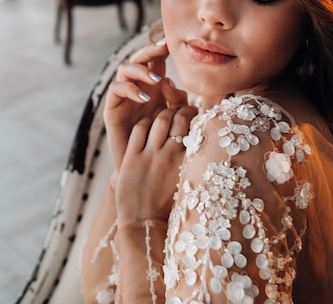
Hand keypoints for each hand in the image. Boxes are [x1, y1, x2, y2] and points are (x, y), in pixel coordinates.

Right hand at [104, 40, 188, 167]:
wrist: (143, 165)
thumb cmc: (162, 142)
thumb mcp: (175, 119)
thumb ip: (178, 101)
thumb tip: (172, 84)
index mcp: (153, 85)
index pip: (156, 60)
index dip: (162, 49)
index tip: (173, 44)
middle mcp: (136, 85)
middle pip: (139, 58)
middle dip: (150, 51)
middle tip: (163, 49)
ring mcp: (123, 95)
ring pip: (125, 68)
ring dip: (141, 70)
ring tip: (156, 80)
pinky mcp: (112, 106)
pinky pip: (116, 88)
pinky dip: (130, 89)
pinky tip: (144, 97)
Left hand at [112, 106, 197, 225]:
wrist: (144, 223)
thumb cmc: (168, 206)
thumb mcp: (187, 184)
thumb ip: (193, 163)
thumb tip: (202, 143)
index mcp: (186, 164)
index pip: (194, 128)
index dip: (194, 116)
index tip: (194, 114)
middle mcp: (169, 157)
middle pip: (177, 119)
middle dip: (181, 109)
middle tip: (181, 109)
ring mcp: (149, 156)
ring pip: (159, 120)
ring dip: (163, 113)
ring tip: (166, 113)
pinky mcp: (131, 158)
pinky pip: (139, 130)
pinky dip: (145, 122)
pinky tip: (148, 124)